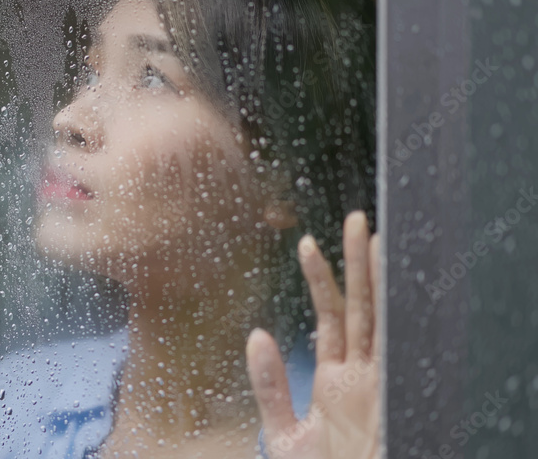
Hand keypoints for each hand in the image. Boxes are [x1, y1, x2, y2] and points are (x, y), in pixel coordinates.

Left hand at [247, 211, 380, 458]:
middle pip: (362, 307)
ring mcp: (379, 385)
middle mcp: (362, 377)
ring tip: (373, 234)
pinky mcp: (391, 398)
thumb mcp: (284, 433)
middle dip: (359, 263)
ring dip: (378, 278)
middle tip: (355, 218)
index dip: (321, 280)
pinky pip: (396, 348)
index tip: (307, 243)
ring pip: (380, 319)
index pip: (330, 318)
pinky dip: (396, 316)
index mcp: (336, 382)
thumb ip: (269, 387)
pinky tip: (394, 284)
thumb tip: (257, 336)